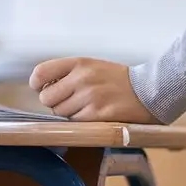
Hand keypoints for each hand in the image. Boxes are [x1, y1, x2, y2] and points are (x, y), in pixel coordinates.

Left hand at [29, 57, 158, 122]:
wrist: (148, 91)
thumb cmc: (117, 80)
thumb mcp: (91, 66)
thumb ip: (67, 74)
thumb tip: (42, 89)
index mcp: (78, 63)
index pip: (41, 73)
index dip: (37, 84)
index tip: (43, 89)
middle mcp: (82, 78)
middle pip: (47, 98)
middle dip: (55, 102)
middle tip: (70, 101)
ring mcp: (90, 97)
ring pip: (60, 113)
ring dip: (69, 114)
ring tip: (86, 107)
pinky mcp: (97, 115)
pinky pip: (75, 123)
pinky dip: (81, 122)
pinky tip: (93, 115)